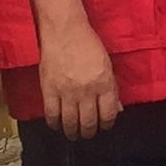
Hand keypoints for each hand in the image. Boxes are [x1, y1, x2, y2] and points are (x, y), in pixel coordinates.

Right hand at [38, 16, 123, 139]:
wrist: (64, 31)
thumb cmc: (88, 44)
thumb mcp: (107, 65)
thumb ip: (112, 88)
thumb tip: (116, 109)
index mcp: (104, 83)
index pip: (108, 114)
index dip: (107, 124)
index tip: (104, 126)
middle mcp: (87, 91)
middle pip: (89, 122)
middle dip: (89, 132)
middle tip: (87, 134)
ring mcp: (66, 92)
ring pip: (70, 122)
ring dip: (72, 132)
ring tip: (73, 134)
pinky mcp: (49, 90)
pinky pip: (52, 114)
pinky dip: (55, 124)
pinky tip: (57, 125)